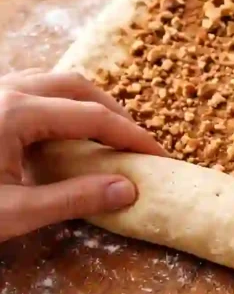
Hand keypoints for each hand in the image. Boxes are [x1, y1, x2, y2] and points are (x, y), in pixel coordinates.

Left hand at [0, 70, 165, 242]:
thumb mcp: (15, 212)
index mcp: (16, 112)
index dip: (130, 136)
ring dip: (85, 102)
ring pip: (52, 81)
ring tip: (104, 133)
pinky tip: (61, 127)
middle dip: (112, 112)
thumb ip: (72, 199)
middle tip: (134, 143)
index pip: (91, 117)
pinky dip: (57, 101)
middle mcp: (6, 90)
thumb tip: (128, 190)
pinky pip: (30, 87)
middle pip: (76, 87)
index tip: (157, 156)